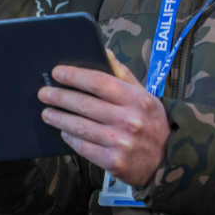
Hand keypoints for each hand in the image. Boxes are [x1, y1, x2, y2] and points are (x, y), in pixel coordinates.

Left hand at [38, 50, 169, 186]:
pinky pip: (84, 147)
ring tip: (46, 112)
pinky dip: (70, 138)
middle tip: (43, 93)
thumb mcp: (144, 94)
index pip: (98, 82)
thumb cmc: (151, 121)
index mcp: (136, 98)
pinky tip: (63, 131)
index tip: (56, 73)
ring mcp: (121, 142)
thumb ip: (123, 74)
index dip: (74, 76)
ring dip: (59, 118)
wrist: (170, 160)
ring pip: (80, 127)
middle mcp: (128, 119)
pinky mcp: (114, 162)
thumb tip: (104, 52)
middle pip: (85, 104)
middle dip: (59, 97)